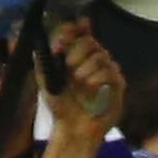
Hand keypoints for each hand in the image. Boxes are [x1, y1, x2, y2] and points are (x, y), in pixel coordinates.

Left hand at [44, 20, 123, 138]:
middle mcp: (93, 60)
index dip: (72, 29)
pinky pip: (111, 72)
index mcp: (77, 54)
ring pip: (101, 55)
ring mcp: (107, 72)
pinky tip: (89, 87)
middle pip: (91, 41)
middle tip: (68, 64)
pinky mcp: (117, 86)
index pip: (79, 32)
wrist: (72, 129)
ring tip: (78, 81)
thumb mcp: (45, 80)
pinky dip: (98, 77)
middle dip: (78, 49)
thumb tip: (40, 40)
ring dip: (87, 66)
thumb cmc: (60, 105)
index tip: (63, 35)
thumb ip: (42, 59)